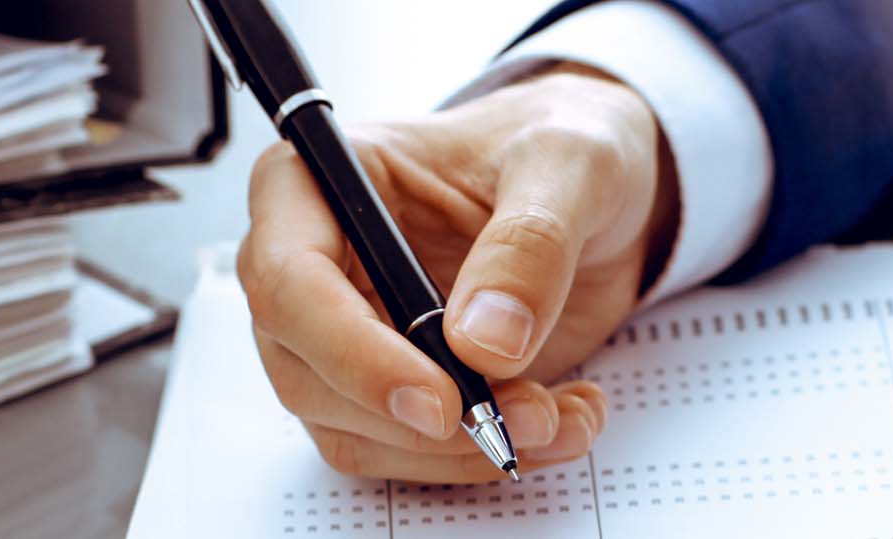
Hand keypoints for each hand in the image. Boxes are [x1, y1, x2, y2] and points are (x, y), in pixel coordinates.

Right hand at [237, 65, 676, 482]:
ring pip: (356, 430)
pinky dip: (480, 457)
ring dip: (457, 451)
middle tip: (523, 418)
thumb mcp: (569, 163)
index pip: (288, 280)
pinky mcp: (398, 383)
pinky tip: (560, 417)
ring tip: (560, 416)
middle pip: (307, 373)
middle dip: (416, 419)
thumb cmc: (564, 143)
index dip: (351, 352)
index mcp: (322, 180)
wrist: (605, 189)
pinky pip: (410, 449)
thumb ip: (530, 244)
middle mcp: (320, 263)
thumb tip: (484, 342)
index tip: (440, 398)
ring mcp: (353, 332)